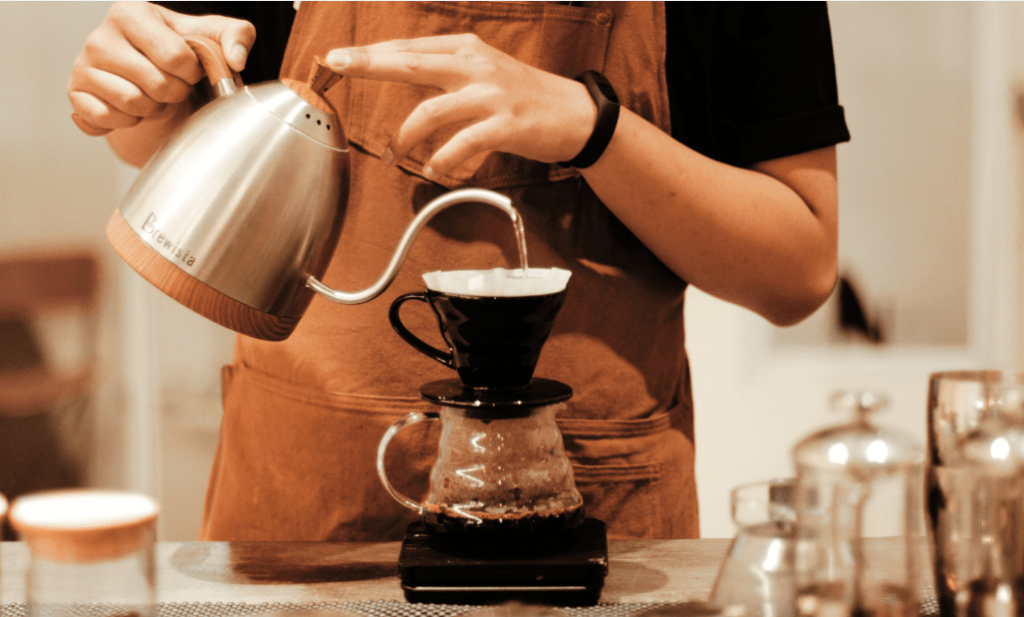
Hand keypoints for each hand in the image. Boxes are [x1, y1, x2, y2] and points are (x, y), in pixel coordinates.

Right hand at [68, 2, 255, 135]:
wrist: (149, 76)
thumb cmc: (180, 53)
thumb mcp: (212, 37)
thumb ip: (237, 36)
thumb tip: (236, 60)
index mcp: (132, 13)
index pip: (176, 57)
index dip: (192, 72)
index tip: (188, 68)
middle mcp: (100, 36)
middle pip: (157, 85)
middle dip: (175, 92)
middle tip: (171, 84)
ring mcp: (83, 65)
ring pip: (134, 104)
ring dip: (153, 108)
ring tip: (152, 94)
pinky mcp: (75, 93)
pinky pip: (108, 119)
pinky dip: (128, 121)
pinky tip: (131, 107)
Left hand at [325, 34, 595, 177]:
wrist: (574, 115)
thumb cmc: (524, 97)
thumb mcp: (484, 71)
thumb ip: (445, 71)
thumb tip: (401, 73)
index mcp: (467, 49)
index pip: (409, 47)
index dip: (371, 52)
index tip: (339, 55)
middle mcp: (475, 66)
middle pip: (410, 62)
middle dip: (370, 64)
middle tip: (338, 64)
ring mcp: (490, 95)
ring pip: (431, 111)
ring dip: (405, 137)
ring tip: (395, 154)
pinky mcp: (504, 126)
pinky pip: (461, 144)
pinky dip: (441, 160)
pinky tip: (433, 169)